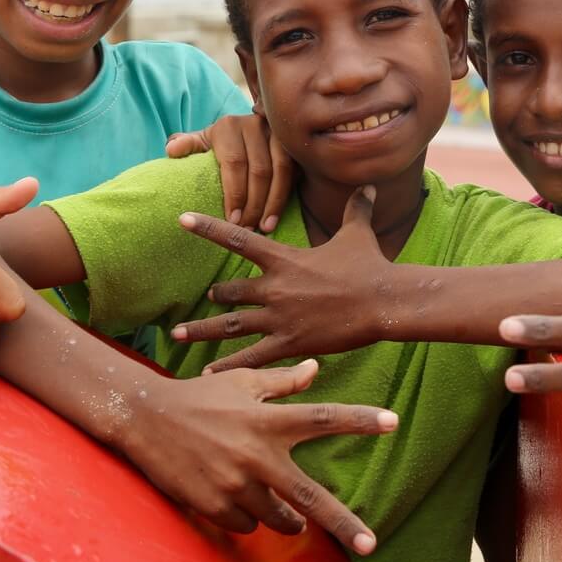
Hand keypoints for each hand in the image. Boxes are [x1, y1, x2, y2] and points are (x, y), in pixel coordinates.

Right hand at [121, 359, 394, 553]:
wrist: (145, 419)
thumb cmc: (198, 395)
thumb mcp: (240, 381)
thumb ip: (282, 381)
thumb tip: (316, 370)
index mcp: (268, 420)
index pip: (323, 418)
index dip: (361, 420)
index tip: (393, 422)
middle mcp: (256, 455)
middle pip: (310, 497)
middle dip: (343, 522)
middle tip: (369, 543)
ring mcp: (234, 485)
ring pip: (278, 519)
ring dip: (284, 515)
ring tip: (270, 494)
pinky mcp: (214, 507)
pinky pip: (246, 525)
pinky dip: (247, 515)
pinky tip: (232, 493)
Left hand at [166, 112, 296, 231]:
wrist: (250, 133)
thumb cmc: (221, 146)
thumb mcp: (204, 143)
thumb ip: (189, 146)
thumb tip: (171, 150)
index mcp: (228, 126)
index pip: (234, 163)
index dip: (234, 194)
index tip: (232, 221)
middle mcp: (254, 124)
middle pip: (258, 170)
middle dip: (253, 204)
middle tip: (247, 230)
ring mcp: (278, 132)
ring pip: (280, 171)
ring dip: (272, 203)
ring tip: (264, 228)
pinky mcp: (294, 143)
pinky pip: (293, 172)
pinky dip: (285, 196)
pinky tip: (276, 216)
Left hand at [171, 186, 389, 370]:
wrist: (383, 301)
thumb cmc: (370, 266)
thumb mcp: (358, 233)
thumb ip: (355, 209)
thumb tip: (367, 186)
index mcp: (284, 259)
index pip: (237, 238)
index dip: (208, 227)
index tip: (182, 219)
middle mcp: (275, 287)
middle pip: (232, 291)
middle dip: (218, 296)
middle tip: (208, 298)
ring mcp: (280, 317)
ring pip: (231, 325)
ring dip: (203, 330)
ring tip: (178, 335)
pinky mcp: (290, 343)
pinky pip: (252, 357)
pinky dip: (228, 367)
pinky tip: (208, 375)